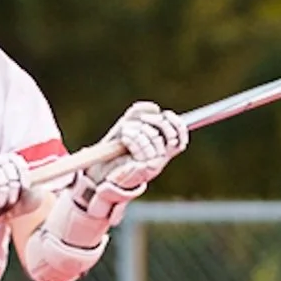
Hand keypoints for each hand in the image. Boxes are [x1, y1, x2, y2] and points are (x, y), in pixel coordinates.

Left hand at [69, 101, 188, 219]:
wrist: (99, 174)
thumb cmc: (114, 151)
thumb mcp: (126, 129)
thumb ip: (138, 115)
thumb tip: (154, 107)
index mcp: (160, 151)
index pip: (180, 138)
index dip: (178, 125)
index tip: (166, 114)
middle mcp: (160, 159)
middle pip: (171, 137)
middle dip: (158, 122)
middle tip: (143, 118)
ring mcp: (152, 166)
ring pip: (155, 140)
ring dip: (139, 130)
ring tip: (126, 131)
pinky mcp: (142, 170)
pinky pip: (144, 149)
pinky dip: (134, 139)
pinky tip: (124, 138)